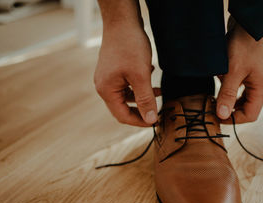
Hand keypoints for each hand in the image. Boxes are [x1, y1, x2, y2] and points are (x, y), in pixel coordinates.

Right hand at [94, 6, 158, 126]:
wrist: (122, 20)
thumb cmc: (129, 46)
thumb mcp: (141, 76)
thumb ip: (145, 99)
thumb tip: (150, 120)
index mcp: (106, 90)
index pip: (122, 116)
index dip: (140, 121)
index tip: (155, 121)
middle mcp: (104, 86)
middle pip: (123, 107)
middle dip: (142, 109)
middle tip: (158, 110)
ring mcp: (108, 77)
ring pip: (127, 95)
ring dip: (143, 95)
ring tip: (159, 91)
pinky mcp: (114, 70)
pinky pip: (127, 84)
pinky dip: (140, 84)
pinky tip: (150, 75)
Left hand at [216, 20, 262, 123]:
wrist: (248, 23)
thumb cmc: (244, 46)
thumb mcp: (233, 72)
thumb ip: (228, 94)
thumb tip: (222, 115)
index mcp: (260, 89)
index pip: (250, 115)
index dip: (233, 119)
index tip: (216, 116)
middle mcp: (258, 86)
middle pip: (245, 108)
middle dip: (229, 109)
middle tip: (213, 107)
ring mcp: (253, 78)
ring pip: (239, 97)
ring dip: (227, 97)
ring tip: (215, 91)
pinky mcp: (246, 71)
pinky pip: (236, 85)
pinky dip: (226, 85)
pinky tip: (219, 77)